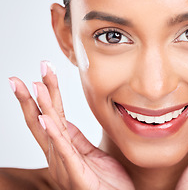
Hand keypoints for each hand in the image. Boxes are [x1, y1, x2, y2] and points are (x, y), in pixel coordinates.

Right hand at [9, 61, 134, 189]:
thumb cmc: (105, 181)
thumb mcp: (89, 154)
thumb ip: (75, 140)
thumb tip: (63, 121)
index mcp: (63, 148)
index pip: (52, 115)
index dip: (46, 94)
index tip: (41, 73)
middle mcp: (59, 155)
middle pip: (42, 120)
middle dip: (32, 97)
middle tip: (18, 77)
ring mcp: (64, 165)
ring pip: (50, 131)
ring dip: (42, 106)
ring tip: (34, 86)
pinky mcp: (75, 174)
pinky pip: (64, 151)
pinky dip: (53, 134)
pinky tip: (44, 118)